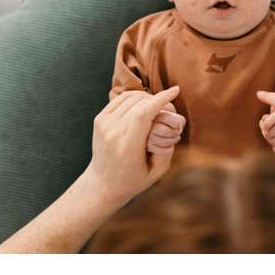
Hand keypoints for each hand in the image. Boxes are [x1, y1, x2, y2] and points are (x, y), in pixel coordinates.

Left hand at [86, 86, 180, 204]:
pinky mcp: (99, 119)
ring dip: (147, 97)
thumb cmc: (133, 180)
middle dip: (157, 99)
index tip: (175, 91)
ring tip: (157, 107)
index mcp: (127, 147)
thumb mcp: (156, 172)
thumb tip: (173, 125)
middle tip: (169, 106)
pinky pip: (120, 99)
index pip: (143, 114)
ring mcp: (104, 125)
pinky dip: (135, 97)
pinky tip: (143, 104)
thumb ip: (167, 149)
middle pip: (138, 104)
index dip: (160, 99)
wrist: (102, 183)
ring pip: (130, 98)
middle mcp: (113, 133)